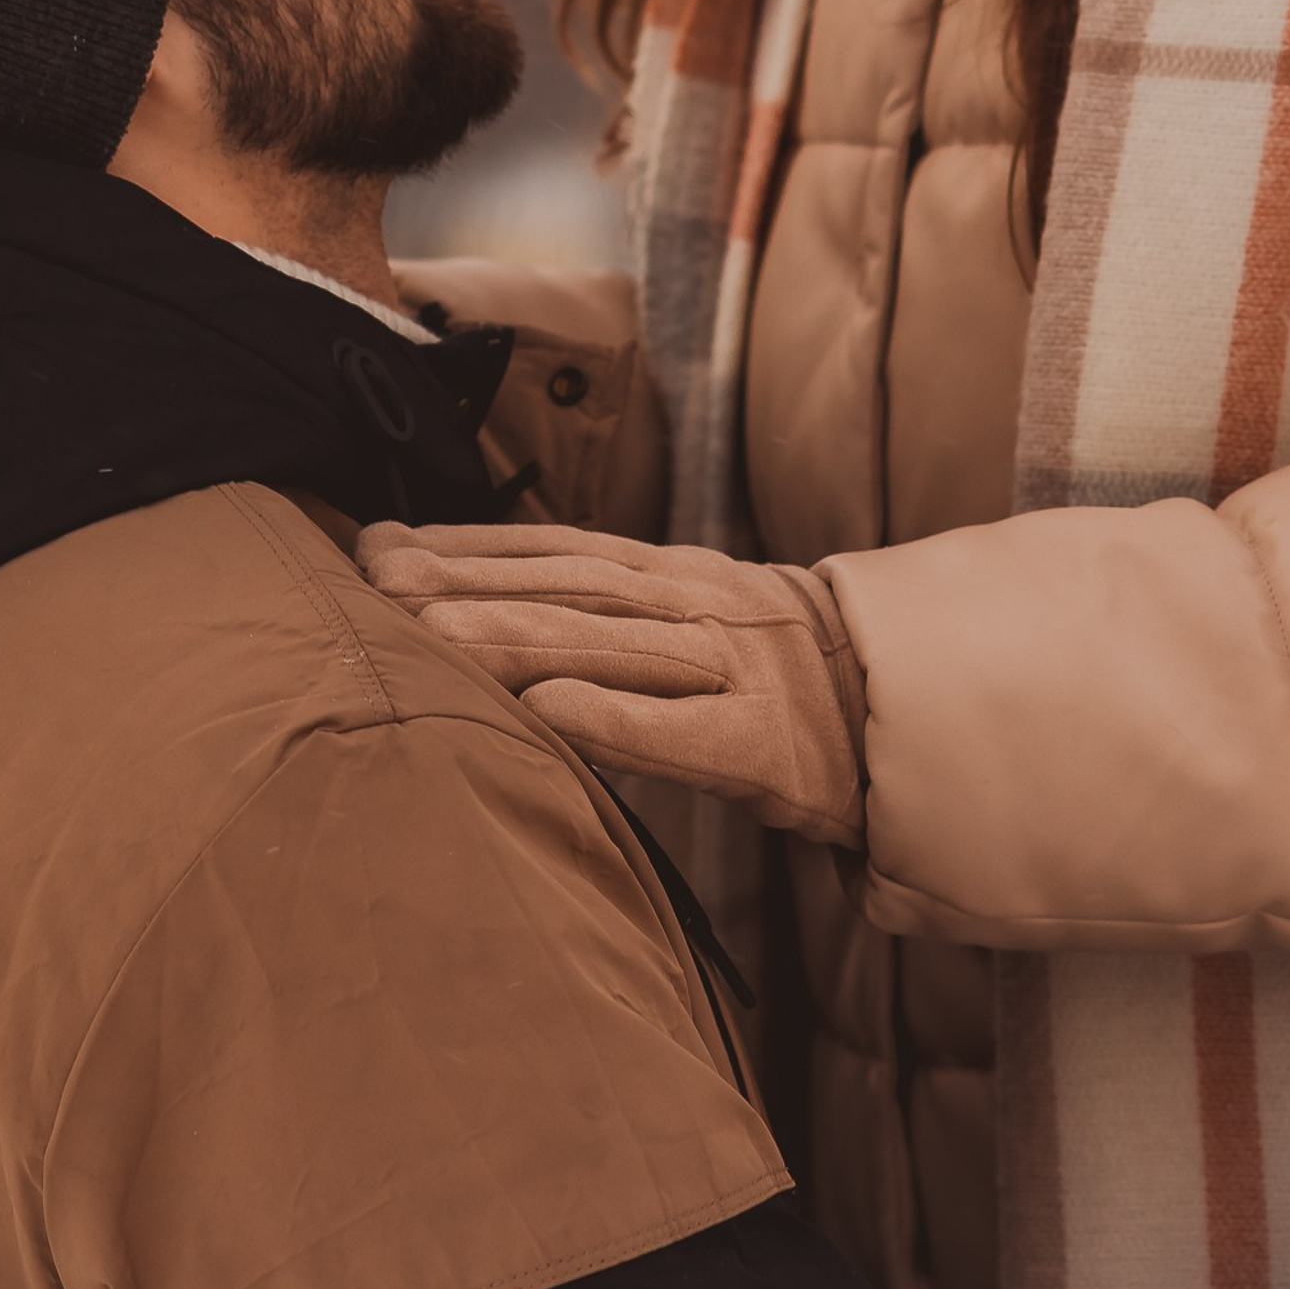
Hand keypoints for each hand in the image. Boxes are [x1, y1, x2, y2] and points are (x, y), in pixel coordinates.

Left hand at [357, 523, 869, 847]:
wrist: (920, 721)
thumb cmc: (787, 682)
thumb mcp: (702, 627)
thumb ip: (614, 619)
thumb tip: (492, 609)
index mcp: (681, 578)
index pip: (557, 552)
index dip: (467, 546)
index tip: (378, 542)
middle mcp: (703, 606)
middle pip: (567, 588)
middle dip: (463, 580)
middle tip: (369, 577)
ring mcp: (739, 670)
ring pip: (611, 644)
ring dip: (511, 634)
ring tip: (424, 632)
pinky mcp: (773, 746)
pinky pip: (687, 733)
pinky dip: (616, 718)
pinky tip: (547, 712)